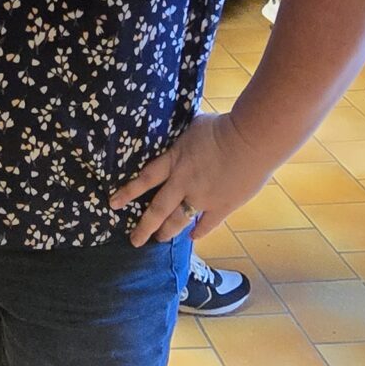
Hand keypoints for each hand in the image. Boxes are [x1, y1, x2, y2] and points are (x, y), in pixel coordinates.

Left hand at [109, 112, 270, 244]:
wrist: (251, 139)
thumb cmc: (224, 126)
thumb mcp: (194, 126)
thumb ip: (184, 136)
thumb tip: (181, 129)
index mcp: (174, 160)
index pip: (145, 179)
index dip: (128, 192)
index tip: (113, 204)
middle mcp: (183, 182)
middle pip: (157, 209)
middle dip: (144, 226)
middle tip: (135, 240)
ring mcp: (202, 197)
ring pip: (178, 220)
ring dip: (167, 231)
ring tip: (159, 239)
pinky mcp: (222, 206)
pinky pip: (207, 224)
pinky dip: (199, 231)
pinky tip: (192, 238)